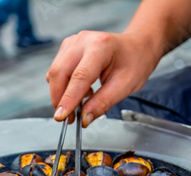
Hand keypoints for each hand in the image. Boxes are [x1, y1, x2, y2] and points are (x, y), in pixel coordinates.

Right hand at [47, 30, 161, 126]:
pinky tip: (80, 89)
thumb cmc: (134, 63)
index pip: (79, 76)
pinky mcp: (67, 48)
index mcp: (101, 46)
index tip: (62, 117)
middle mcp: (83, 41)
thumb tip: (84, 118)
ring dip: (61, 94)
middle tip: (68, 118)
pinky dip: (63, 86)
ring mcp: (73, 42)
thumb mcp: (124, 87)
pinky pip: (56, 71)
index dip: (68, 99)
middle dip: (59, 99)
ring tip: (82, 101)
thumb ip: (102, 103)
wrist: (136, 47)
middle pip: (59, 73)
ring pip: (54, 73)